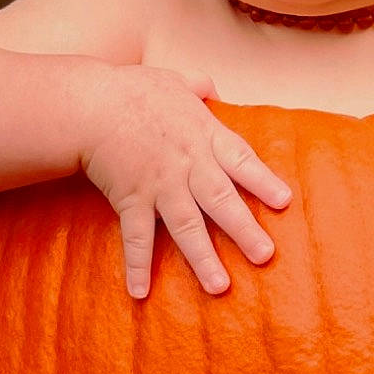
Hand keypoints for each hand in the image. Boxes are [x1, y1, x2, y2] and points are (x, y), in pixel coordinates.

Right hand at [82, 64, 291, 297]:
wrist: (88, 104)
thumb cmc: (132, 90)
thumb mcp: (173, 80)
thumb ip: (199, 86)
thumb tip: (214, 90)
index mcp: (203, 135)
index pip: (241, 161)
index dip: (263, 182)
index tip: (285, 202)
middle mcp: (187, 165)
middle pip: (221, 201)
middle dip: (244, 230)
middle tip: (265, 256)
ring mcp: (159, 185)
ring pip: (186, 226)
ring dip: (202, 258)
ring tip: (220, 287)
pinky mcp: (131, 199)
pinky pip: (136, 237)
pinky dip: (137, 265)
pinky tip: (141, 293)